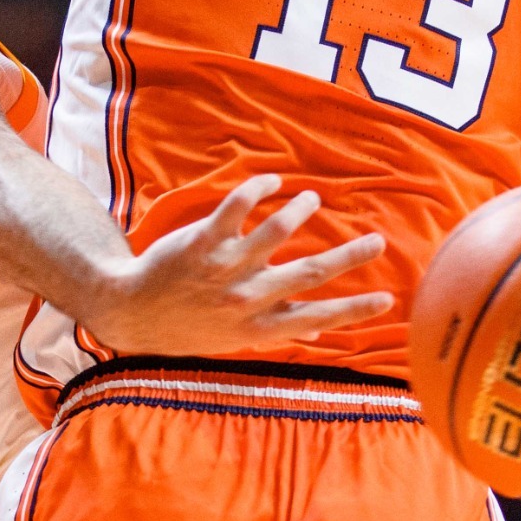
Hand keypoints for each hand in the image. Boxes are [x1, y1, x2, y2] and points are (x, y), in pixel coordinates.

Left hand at [79, 175, 393, 356]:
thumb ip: (277, 331)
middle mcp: (245, 300)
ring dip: (299, 212)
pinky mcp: (200, 244)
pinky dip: (257, 191)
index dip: (353, 310)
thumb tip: (322, 334)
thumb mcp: (234, 340)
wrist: (132, 314)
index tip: (388, 300)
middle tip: (378, 241)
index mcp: (258, 327)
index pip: (316, 318)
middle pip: (306, 274)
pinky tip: (272, 180)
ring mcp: (222, 271)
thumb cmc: (189, 325)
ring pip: (273, 234)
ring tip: (312, 199)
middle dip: (347, 257)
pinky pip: (233, 211)